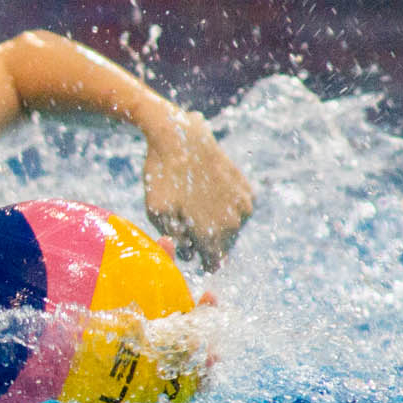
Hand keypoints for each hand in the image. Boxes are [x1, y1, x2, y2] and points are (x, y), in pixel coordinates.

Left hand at [142, 109, 252, 271]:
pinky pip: (238, 208)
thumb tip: (190, 253)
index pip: (213, 264)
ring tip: (194, 203)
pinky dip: (226, 205)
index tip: (189, 245)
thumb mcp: (156, 214)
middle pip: (223, 247)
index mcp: (214, 236)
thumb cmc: (162, 178)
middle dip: (207, 240)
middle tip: (187, 221)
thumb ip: (175, 240)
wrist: (179, 138)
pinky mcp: (246, 189)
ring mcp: (244, 205)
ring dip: (217, 223)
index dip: (199, 258)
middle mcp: (235, 224)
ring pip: (232, 228)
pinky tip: (208, 192)